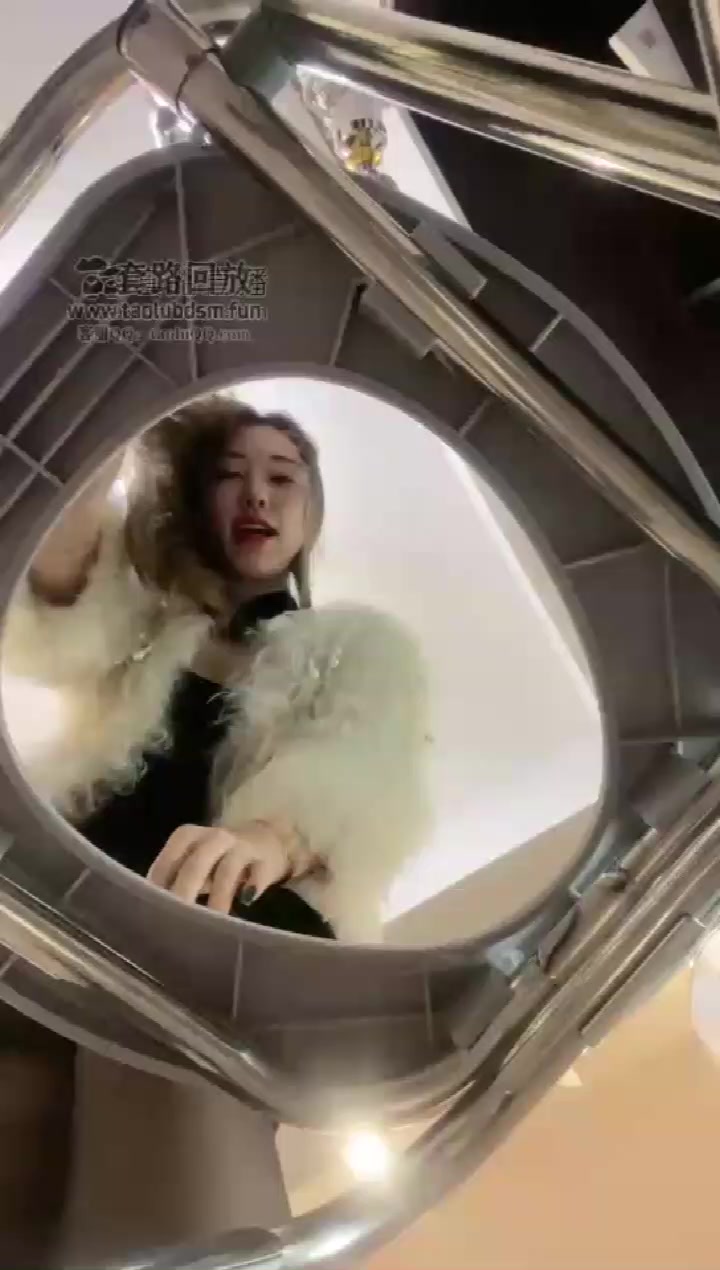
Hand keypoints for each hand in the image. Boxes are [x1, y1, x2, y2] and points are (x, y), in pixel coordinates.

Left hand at [147, 821, 292, 912]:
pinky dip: (251, 886)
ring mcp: (241, 847)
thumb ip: (174, 880)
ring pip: (227, 870)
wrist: (266, 841)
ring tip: (213, 922)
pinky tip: (246, 901)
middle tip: (176, 921)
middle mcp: (213, 837)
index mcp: (188, 837)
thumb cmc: (218, 859)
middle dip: (184, 892)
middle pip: (195, 864)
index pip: (169, 859)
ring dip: (218, 897)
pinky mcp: (265, 860)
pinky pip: (258, 873)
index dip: (160, 885)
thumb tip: (151, 910)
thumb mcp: (194, 863)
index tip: (152, 911)